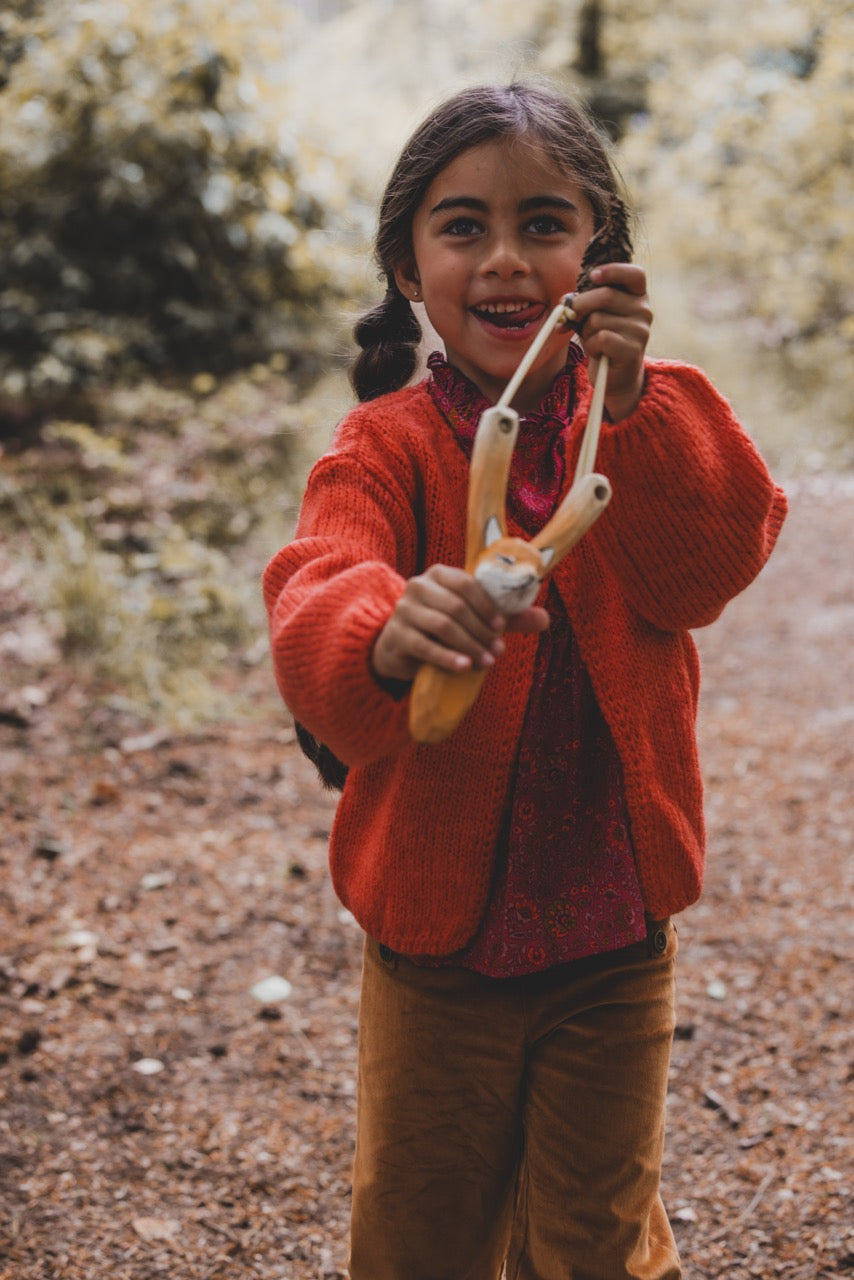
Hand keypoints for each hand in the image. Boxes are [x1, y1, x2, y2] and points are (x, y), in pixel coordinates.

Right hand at [372, 563, 548, 682]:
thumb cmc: (442, 627)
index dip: (487, 606)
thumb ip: (506, 618)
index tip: (501, 626)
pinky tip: (464, 667)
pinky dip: (447, 657)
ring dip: (469, 645)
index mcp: (439, 575)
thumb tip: (545, 619)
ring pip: (442, 626)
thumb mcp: (473, 620)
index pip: (466, 584)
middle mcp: (418, 586)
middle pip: (456, 607)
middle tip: (498, 651)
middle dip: (481, 631)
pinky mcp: (395, 635)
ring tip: (487, 662)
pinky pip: (423, 646)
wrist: (400, 647)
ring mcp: (404, 610)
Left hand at [570, 262, 651, 421]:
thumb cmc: (603, 339)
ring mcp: (641, 330)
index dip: (613, 270)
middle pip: (605, 295)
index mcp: (638, 296)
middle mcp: (644, 310)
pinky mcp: (632, 349)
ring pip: (598, 319)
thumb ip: (582, 303)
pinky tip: (597, 352)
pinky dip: (591, 346)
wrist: (615, 375)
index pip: (634, 274)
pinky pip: (601, 339)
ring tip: (593, 341)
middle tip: (572, 316)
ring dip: (586, 332)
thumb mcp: (593, 315)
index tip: (592, 276)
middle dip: (581, 305)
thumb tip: (564, 303)